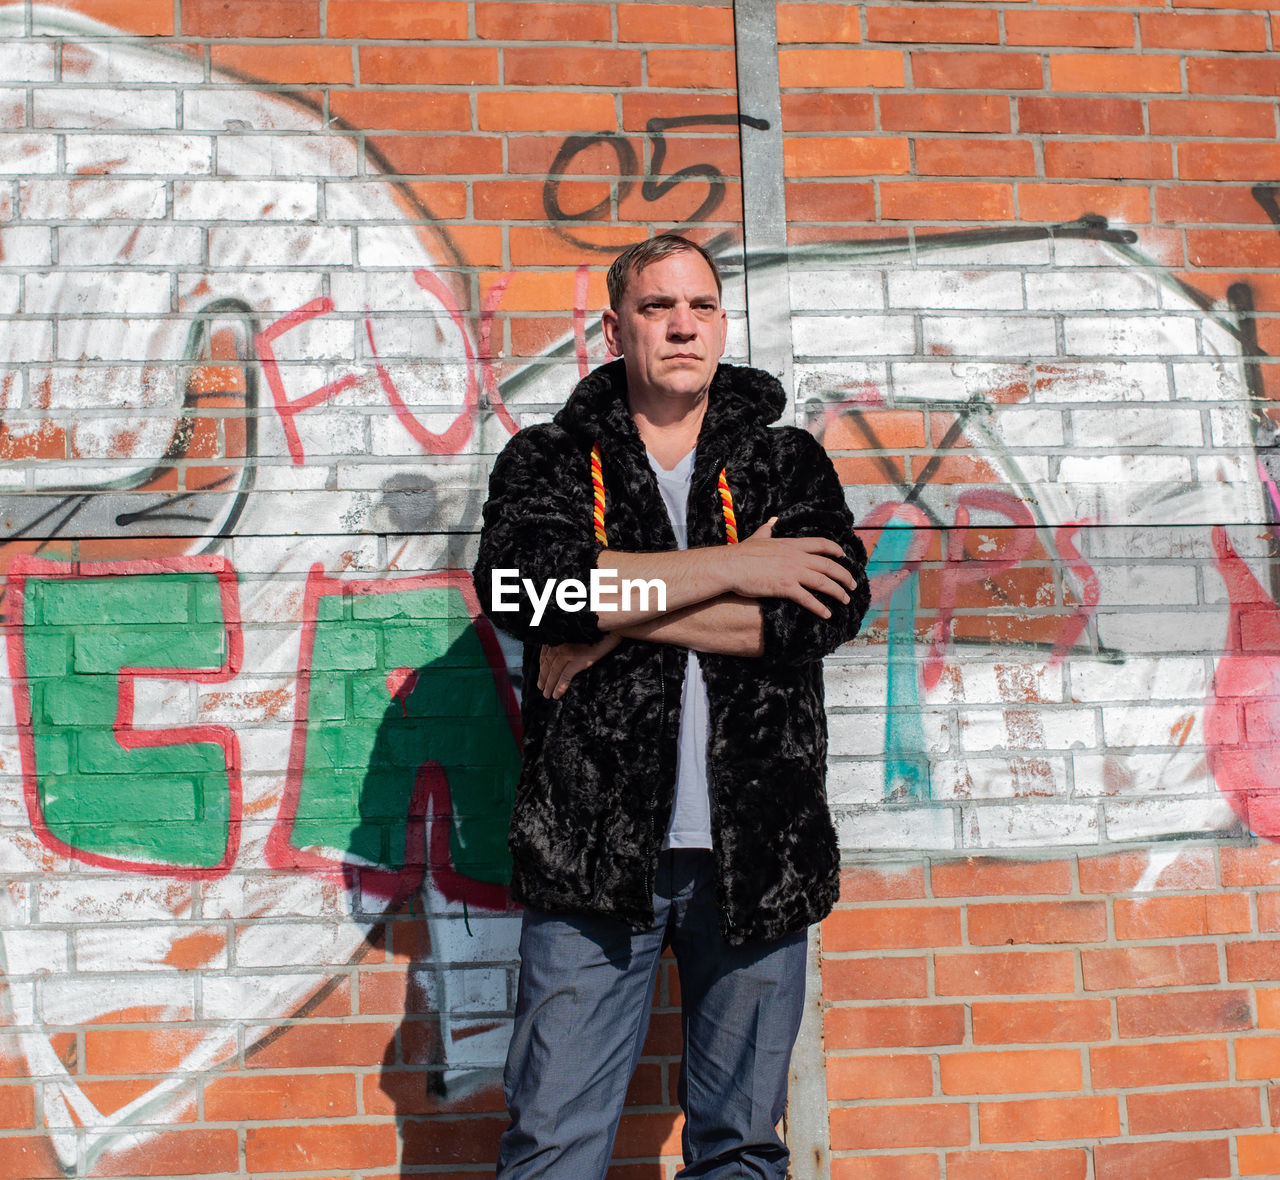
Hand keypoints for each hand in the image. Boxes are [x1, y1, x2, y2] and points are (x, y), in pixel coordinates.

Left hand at [538, 633, 621, 699]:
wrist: (611, 629)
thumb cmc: (597, 631)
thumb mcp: (577, 634)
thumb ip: (568, 642)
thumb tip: (563, 655)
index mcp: (558, 637)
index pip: (545, 655)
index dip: (541, 668)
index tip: (541, 677)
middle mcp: (559, 643)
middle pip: (547, 664)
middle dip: (543, 678)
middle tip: (542, 689)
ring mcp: (567, 651)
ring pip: (554, 672)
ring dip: (549, 685)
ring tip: (548, 695)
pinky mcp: (577, 659)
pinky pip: (565, 676)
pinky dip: (560, 686)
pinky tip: (556, 695)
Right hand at [724, 518, 856, 617]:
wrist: (730, 565)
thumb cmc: (741, 553)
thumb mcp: (758, 537)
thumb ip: (768, 529)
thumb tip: (773, 520)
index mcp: (791, 544)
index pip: (821, 544)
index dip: (836, 550)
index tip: (844, 556)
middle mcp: (796, 557)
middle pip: (828, 565)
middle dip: (844, 575)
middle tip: (852, 585)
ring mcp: (792, 572)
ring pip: (823, 582)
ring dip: (837, 592)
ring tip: (845, 600)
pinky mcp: (785, 587)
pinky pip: (808, 599)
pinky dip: (819, 607)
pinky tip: (827, 615)